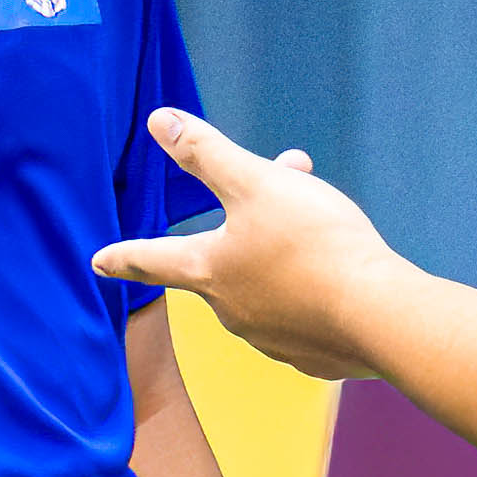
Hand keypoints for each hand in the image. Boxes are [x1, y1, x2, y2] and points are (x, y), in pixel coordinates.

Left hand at [91, 111, 409, 380]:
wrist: (378, 314)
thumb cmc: (314, 243)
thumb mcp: (256, 183)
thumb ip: (206, 153)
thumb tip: (158, 121)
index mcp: (209, 271)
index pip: (153, 260)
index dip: (125, 255)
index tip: (99, 261)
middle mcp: (231, 311)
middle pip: (224, 262)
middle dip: (245, 224)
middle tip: (284, 185)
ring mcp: (271, 339)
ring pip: (266, 284)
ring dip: (284, 250)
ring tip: (322, 224)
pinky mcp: (311, 355)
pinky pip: (303, 315)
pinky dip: (313, 290)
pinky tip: (342, 277)